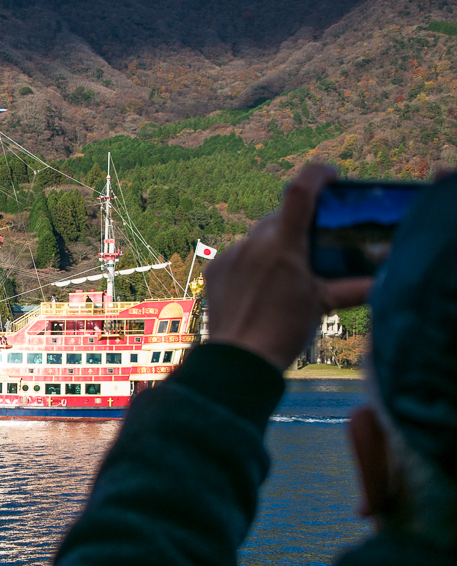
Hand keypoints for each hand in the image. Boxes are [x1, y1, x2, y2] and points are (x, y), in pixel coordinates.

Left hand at [203, 164, 371, 369]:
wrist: (239, 358)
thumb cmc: (283, 331)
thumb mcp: (322, 305)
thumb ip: (353, 288)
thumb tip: (382, 283)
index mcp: (284, 244)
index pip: (301, 190)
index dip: (317, 174)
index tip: (330, 175)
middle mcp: (255, 242)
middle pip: (281, 217)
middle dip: (297, 224)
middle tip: (311, 243)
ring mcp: (232, 254)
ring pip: (259, 237)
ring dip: (273, 246)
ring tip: (284, 274)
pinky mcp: (216, 268)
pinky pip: (239, 255)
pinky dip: (251, 263)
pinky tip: (259, 287)